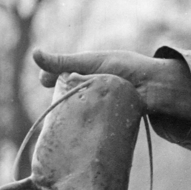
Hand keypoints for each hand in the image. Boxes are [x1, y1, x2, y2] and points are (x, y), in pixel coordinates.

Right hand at [32, 49, 190, 118]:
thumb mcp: (92, 62)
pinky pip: (91, 123)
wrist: (156, 87)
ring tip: (58, 124)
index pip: (60, 73)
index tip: (44, 82)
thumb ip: (64, 61)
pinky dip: (83, 127)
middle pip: (67, 93)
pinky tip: (74, 135)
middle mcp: (91, 86)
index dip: (50, 78)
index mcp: (86, 69)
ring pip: (77, 110)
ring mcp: (99, 102)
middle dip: (58, 99)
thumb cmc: (127, 68)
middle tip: (50, 105)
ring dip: (69, 115)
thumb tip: (34, 54)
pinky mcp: (107, 118)